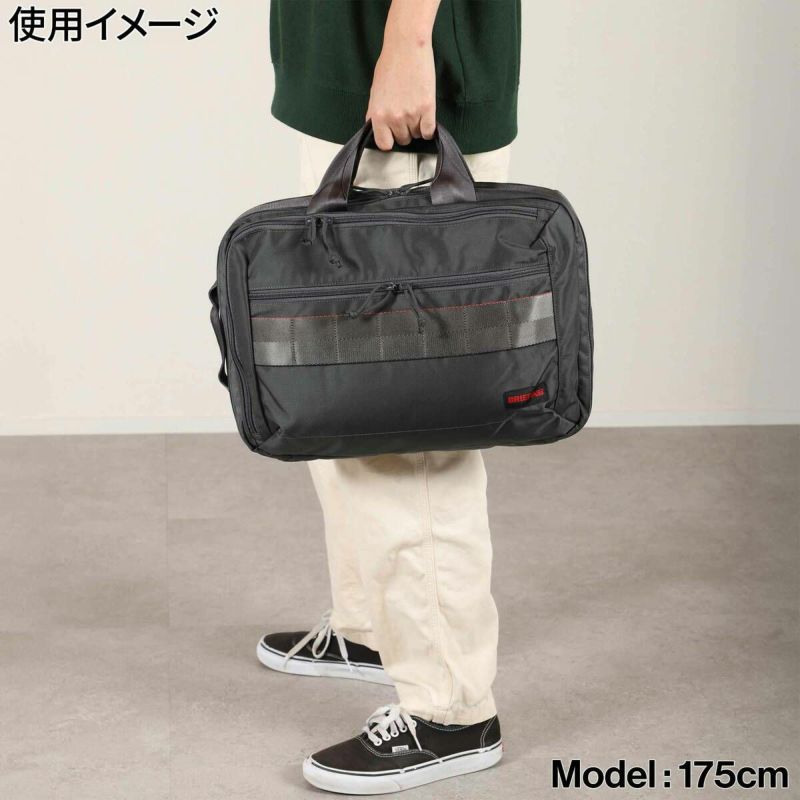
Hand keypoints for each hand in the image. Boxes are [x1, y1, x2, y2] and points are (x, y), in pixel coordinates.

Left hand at [366, 2, 439, 150]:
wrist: (406, 47)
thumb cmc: (389, 65)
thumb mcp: (375, 92)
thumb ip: (375, 113)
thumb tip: (377, 128)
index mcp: (378, 115)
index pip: (384, 144)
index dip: (389, 139)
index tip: (393, 134)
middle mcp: (394, 118)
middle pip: (403, 139)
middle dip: (404, 130)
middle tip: (406, 114)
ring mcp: (411, 114)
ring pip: (416, 135)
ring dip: (417, 126)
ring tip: (415, 109)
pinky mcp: (427, 108)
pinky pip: (428, 132)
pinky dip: (428, 128)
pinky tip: (426, 118)